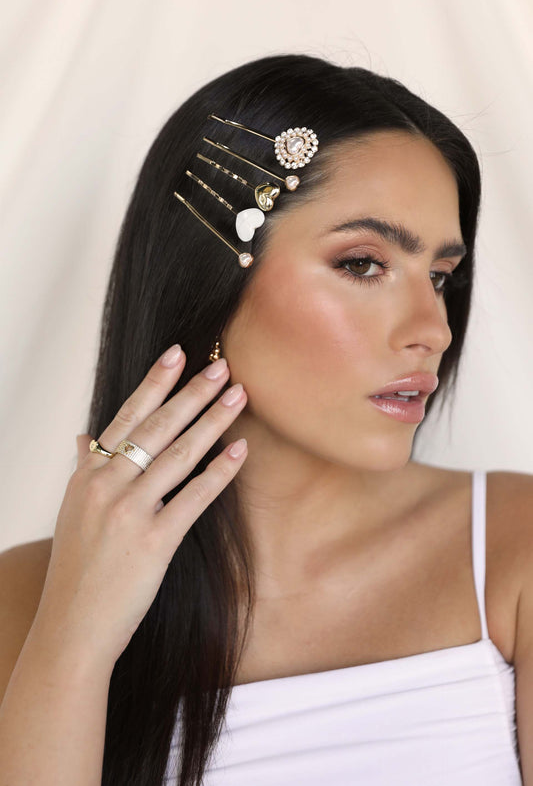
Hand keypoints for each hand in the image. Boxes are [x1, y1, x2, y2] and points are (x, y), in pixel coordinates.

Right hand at [33, 346, 247, 664]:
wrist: (72, 629)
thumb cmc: (77, 571)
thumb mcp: (74, 512)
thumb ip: (84, 470)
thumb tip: (85, 437)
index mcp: (88, 476)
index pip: (126, 417)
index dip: (154, 383)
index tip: (178, 354)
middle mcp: (106, 486)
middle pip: (157, 428)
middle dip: (192, 393)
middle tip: (222, 367)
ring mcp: (129, 512)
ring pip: (178, 454)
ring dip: (212, 421)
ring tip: (238, 396)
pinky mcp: (154, 541)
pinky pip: (194, 497)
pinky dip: (219, 471)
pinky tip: (240, 450)